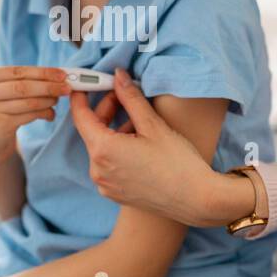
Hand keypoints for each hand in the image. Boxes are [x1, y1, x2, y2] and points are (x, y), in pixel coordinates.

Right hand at [0, 65, 69, 162]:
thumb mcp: (3, 91)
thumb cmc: (1, 110)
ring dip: (47, 100)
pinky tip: (50, 114)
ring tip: (57, 100)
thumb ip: (22, 80)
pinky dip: (43, 113)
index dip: (42, 72)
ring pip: (27, 101)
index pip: (16, 71)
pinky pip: (28, 116)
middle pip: (22, 86)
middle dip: (48, 86)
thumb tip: (56, 74)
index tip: (61, 74)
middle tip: (66, 87)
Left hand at [69, 69, 226, 227]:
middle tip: (123, 95)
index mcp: (103, 150)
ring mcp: (106, 184)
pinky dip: (118, 150)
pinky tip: (139, 143)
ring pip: (102, 148)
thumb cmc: (177, 162)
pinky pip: (109, 165)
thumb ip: (131, 98)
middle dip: (106, 111)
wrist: (197, 199)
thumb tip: (118, 76)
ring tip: (139, 120)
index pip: (80, 116)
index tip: (86, 83)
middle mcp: (98, 170)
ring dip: (114, 130)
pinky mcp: (115, 194)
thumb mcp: (153, 124)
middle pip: (92, 131)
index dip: (82, 96)